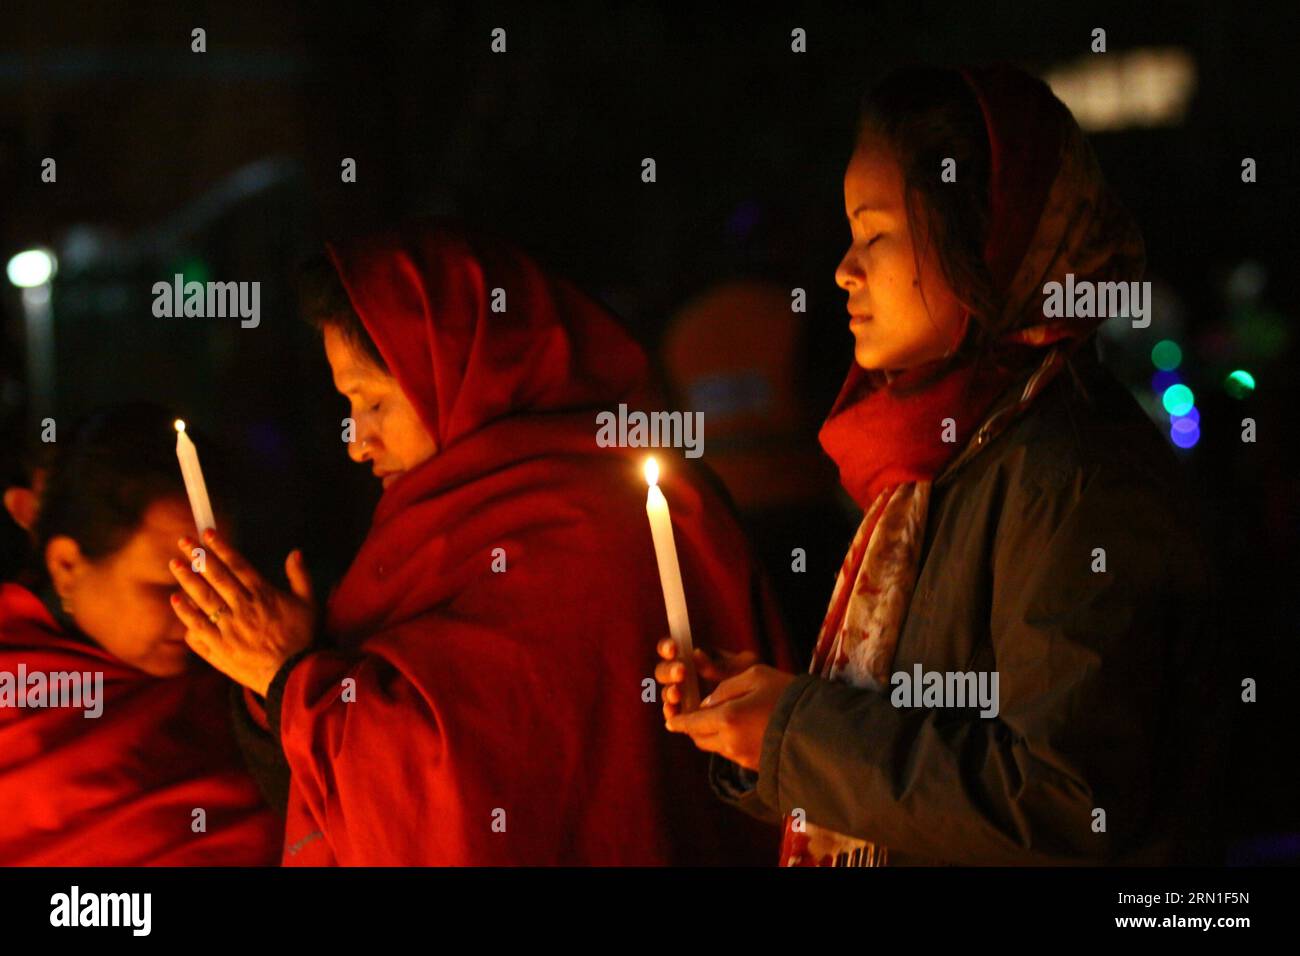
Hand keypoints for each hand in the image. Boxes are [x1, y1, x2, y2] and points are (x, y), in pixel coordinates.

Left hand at [168, 529, 315, 695]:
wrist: (292, 675)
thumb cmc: (302, 638)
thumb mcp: (310, 604)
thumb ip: (300, 576)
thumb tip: (294, 552)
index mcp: (263, 594)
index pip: (238, 565)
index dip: (222, 547)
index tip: (208, 534)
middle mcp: (243, 607)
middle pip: (216, 576)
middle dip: (198, 556)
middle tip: (183, 541)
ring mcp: (228, 628)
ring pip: (203, 598)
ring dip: (187, 579)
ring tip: (175, 564)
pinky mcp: (219, 647)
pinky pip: (197, 626)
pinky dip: (185, 613)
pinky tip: (176, 600)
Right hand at [654, 638, 756, 720]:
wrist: (764, 705)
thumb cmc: (751, 678)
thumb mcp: (743, 666)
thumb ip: (720, 663)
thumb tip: (695, 654)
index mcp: (693, 656)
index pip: (671, 648)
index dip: (667, 647)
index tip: (674, 649)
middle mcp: (682, 675)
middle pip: (663, 671)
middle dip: (669, 671)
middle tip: (681, 672)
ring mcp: (682, 695)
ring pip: (666, 692)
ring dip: (669, 693)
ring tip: (677, 695)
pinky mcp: (686, 716)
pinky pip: (673, 714)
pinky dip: (671, 713)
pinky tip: (674, 713)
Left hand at [664, 664, 796, 771]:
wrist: (822, 727)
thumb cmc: (789, 694)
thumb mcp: (756, 675)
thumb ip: (726, 687)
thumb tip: (708, 703)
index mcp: (727, 718)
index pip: (691, 723)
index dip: (679, 721)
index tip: (671, 719)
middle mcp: (730, 742)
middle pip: (699, 738)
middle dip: (692, 728)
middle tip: (692, 716)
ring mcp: (743, 758)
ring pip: (715, 747)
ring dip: (711, 734)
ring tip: (718, 720)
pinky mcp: (756, 766)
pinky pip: (732, 754)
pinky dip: (728, 741)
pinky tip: (740, 729)